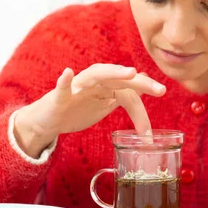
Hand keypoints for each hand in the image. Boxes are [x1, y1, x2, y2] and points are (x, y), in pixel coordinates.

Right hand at [14, 64, 165, 157]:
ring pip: (97, 75)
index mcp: (107, 86)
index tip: (149, 134)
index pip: (129, 95)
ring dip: (114, 72)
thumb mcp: (104, 103)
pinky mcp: (57, 97)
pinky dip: (64, 80)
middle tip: (160, 90)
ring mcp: (76, 87)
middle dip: (141, 84)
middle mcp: (94, 82)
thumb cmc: (77, 110)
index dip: (141, 113)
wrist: (47, 121)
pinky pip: (61, 87)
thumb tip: (146, 85)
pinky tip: (67, 73)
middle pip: (120, 78)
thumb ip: (124, 95)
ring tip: (131, 73)